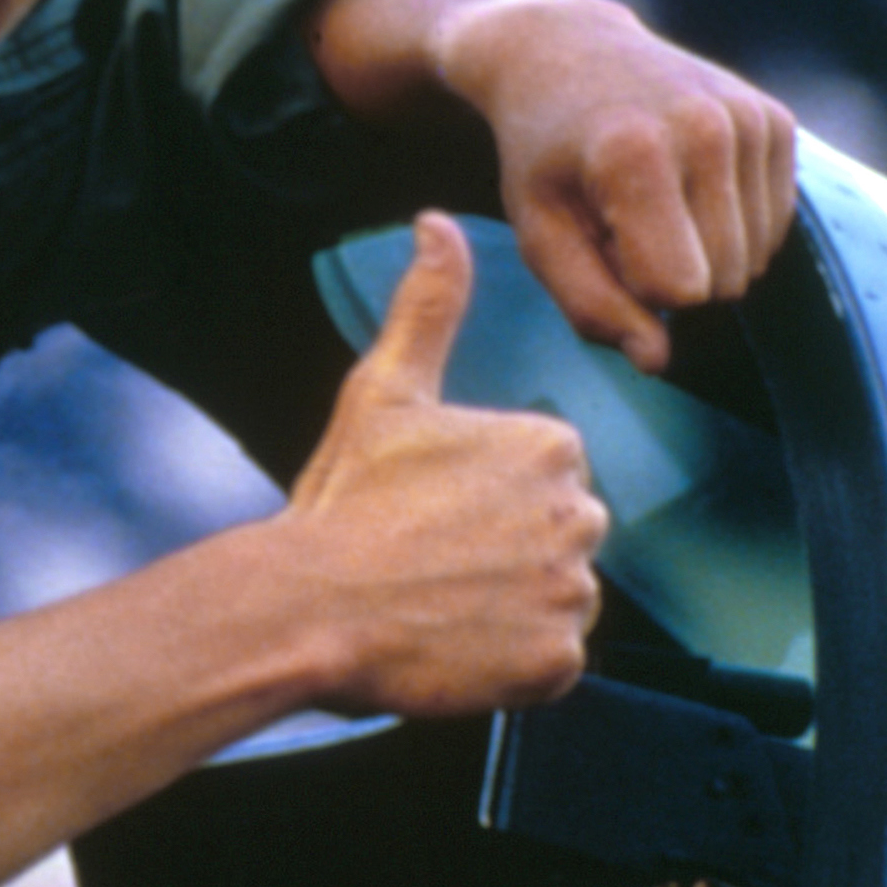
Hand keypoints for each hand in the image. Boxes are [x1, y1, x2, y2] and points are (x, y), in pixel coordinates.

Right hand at [271, 211, 603, 718]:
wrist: (306, 610)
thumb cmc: (343, 501)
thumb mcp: (382, 392)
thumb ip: (427, 307)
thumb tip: (438, 224)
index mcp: (550, 444)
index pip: (544, 477)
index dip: (482, 498)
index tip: (430, 511)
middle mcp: (580, 514)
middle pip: (557, 536)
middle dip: (506, 551)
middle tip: (430, 561)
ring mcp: (571, 593)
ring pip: (555, 597)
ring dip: (510, 607)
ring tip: (439, 604)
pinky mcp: (559, 662)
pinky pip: (551, 662)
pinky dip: (510, 662)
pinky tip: (454, 644)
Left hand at [435, 0, 794, 372]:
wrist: (566, 52)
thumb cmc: (544, 156)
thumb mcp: (539, 232)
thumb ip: (591, 306)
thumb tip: (657, 361)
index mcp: (635, 154)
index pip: (678, 290)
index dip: (632, 286)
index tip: (596, 240)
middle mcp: (707, 127)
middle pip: (723, 282)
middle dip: (667, 272)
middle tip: (619, 218)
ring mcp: (750, 117)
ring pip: (754, 261)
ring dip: (701, 252)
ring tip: (649, 200)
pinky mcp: (777, 119)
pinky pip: (774, 226)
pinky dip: (730, 224)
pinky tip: (684, 184)